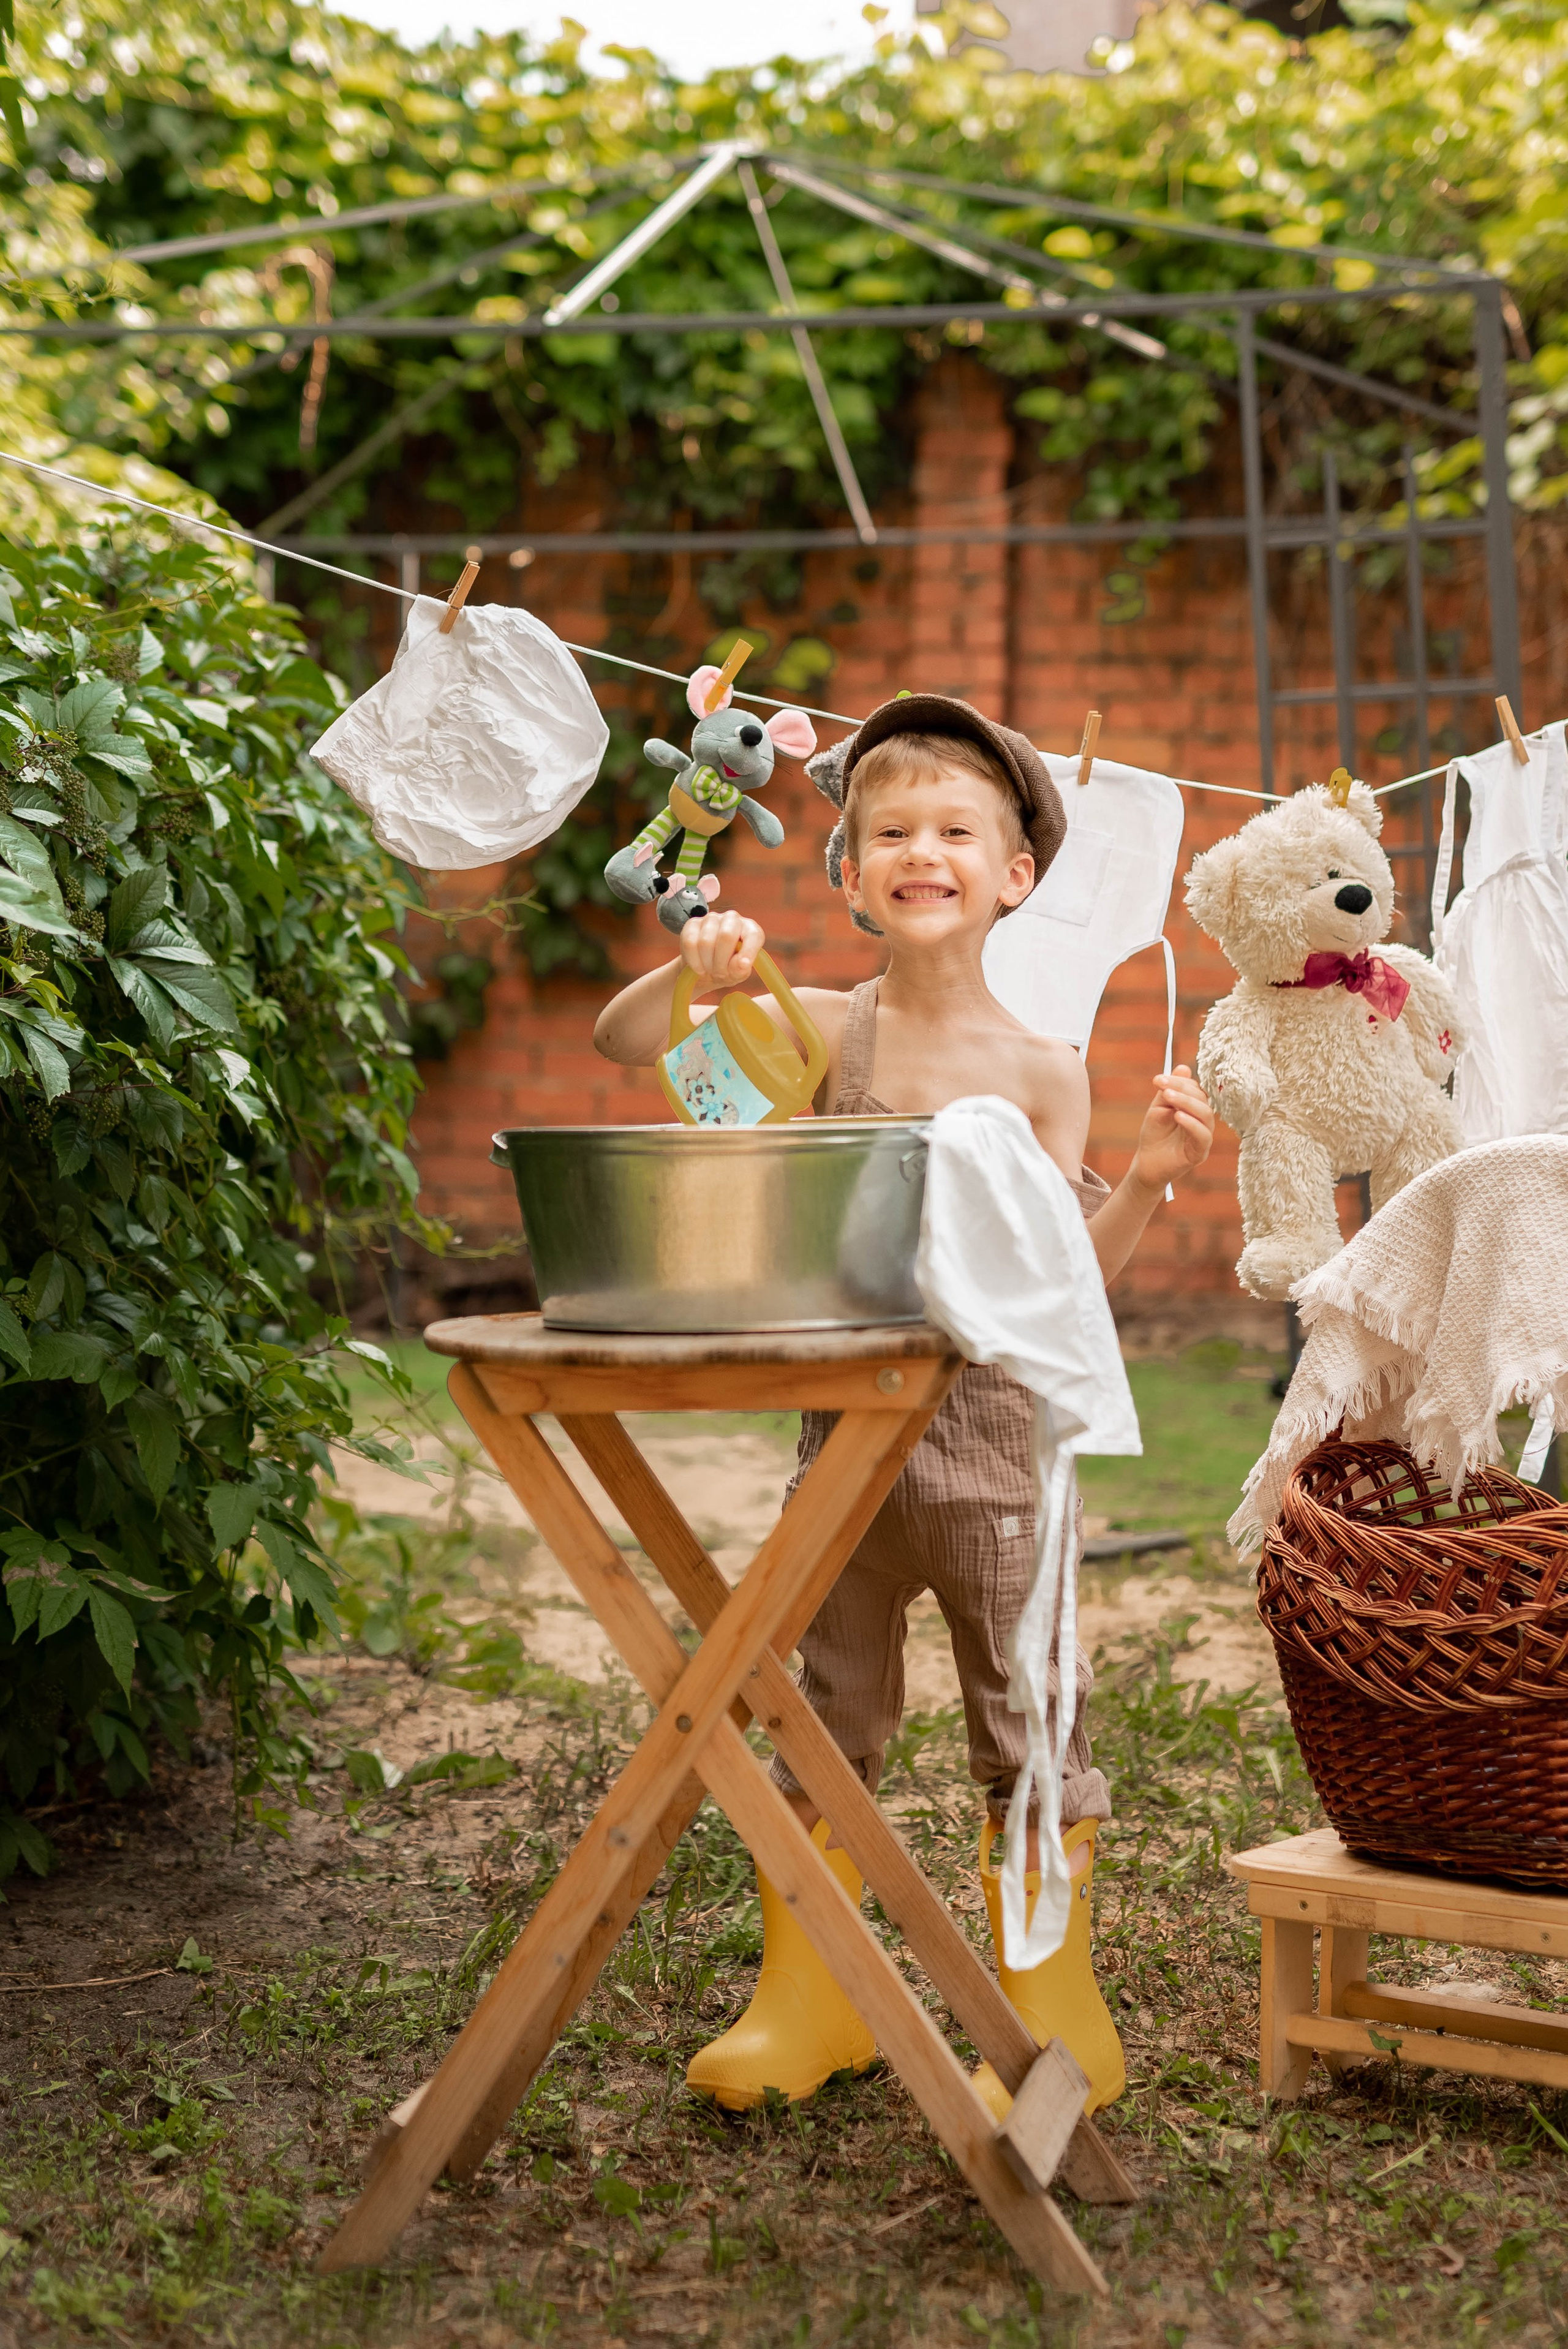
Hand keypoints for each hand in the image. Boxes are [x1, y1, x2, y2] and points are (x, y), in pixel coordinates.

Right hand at [679, 909, 763, 987]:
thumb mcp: (738, 974)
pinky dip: (694, 961)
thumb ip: (741, 969)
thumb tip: (742, 964)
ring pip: (706, 941)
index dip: (748, 951)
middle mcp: (732, 918)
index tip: (742, 966)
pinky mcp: (692, 924)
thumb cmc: (728, 969)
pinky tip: (698, 967)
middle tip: (720, 973)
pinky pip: (690, 943)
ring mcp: (711, 919)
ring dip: (707, 963)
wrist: (705, 969)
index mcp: (750, 929)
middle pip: (726, 936)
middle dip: (721, 961)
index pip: (753, 934)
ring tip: (710, 970)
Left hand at [1132, 1064, 1214, 1193]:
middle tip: (1163, 1087)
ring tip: (1168, 1097)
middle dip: (1182, 1090)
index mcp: (1195, 1109)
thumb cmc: (1154, 1136)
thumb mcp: (1159, 1109)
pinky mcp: (1200, 1153)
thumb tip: (1183, 1067)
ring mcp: (1203, 1137)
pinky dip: (1191, 1123)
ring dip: (1187, 1103)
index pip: (1195, 1090)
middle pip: (1202, 1099)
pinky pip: (1203, 1135)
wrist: (1146, 1164)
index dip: (1179, 1082)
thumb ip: (1170, 1090)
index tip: (1158, 1079)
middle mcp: (1203, 1121)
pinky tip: (1177, 1116)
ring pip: (1205, 1114)